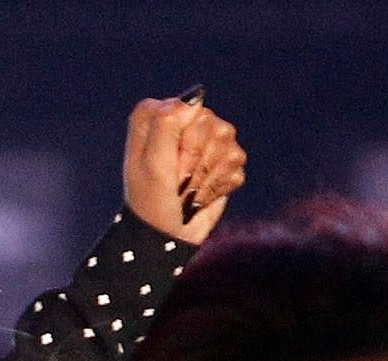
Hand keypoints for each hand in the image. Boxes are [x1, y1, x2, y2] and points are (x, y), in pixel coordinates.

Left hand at [123, 94, 245, 245]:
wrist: (165, 236)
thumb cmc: (151, 200)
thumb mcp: (150, 162)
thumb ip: (166, 124)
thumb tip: (195, 97)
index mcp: (159, 117)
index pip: (187, 108)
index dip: (180, 138)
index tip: (166, 160)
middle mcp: (185, 123)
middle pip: (210, 123)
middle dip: (194, 159)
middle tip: (177, 179)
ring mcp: (208, 141)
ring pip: (228, 141)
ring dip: (206, 174)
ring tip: (188, 189)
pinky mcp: (225, 161)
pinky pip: (237, 163)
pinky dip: (218, 185)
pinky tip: (201, 195)